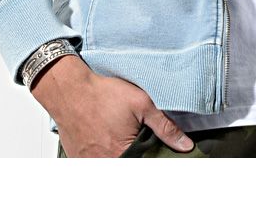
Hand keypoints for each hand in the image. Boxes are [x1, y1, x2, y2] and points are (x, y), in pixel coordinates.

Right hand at [52, 72, 194, 157]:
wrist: (69, 88)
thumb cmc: (103, 94)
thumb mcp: (141, 103)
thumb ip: (165, 126)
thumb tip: (186, 145)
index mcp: (122, 155)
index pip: (143, 165)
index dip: (149, 159)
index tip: (149, 150)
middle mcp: (104, 164)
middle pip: (127, 164)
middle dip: (133, 156)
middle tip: (129, 137)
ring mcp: (88, 163)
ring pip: (109, 164)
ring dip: (116, 155)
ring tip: (114, 137)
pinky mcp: (77, 158)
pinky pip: (93, 163)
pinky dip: (100, 155)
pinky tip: (101, 139)